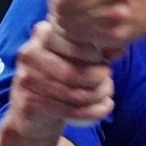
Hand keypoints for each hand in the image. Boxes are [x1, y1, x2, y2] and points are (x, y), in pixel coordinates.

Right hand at [1, 20, 115, 139]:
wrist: (33, 111)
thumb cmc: (61, 77)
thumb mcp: (78, 58)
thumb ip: (97, 51)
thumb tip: (119, 50)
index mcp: (42, 33)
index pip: (75, 42)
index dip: (95, 55)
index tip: (105, 63)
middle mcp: (29, 53)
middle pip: (73, 71)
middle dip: (99, 79)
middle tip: (109, 81)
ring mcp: (26, 78)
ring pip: (73, 93)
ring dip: (99, 96)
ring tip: (108, 96)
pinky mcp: (29, 102)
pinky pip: (69, 110)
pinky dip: (93, 112)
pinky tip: (105, 108)